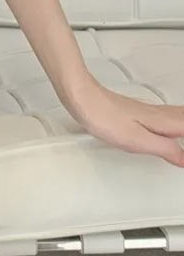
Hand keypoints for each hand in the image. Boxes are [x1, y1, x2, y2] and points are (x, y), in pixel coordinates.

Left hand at [63, 73, 183, 166]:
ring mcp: (145, 110)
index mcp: (161, 121)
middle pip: (183, 116)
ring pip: (175, 114)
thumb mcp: (137, 140)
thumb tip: (183, 158)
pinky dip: (173, 119)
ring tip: (182, 133)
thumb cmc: (103, 115)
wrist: (81, 97)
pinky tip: (167, 125)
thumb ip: (164, 149)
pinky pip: (162, 114)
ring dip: (182, 121)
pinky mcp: (133, 110)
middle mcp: (155, 113)